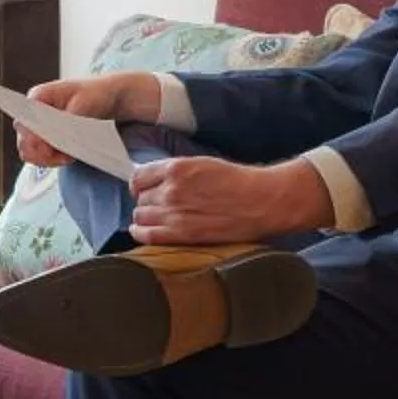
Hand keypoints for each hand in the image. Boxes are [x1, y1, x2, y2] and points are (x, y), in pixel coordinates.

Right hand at [13, 72, 161, 165]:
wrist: (107, 98)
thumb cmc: (96, 94)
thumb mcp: (84, 104)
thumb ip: (65, 120)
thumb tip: (53, 136)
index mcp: (38, 97)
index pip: (24, 121)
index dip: (32, 138)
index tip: (49, 148)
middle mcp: (33, 112)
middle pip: (24, 141)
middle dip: (42, 153)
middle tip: (64, 155)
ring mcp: (37, 126)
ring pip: (30, 152)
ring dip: (48, 159)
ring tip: (68, 156)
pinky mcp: (45, 139)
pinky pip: (40, 157)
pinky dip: (53, 160)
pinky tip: (69, 156)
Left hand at [128, 157, 329, 246]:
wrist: (259, 201)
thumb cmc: (236, 181)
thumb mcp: (202, 164)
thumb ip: (176, 172)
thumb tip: (154, 179)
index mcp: (176, 168)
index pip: (138, 176)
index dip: (140, 184)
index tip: (145, 189)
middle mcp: (171, 189)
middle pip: (140, 198)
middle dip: (147, 201)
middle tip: (158, 206)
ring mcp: (174, 213)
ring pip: (140, 216)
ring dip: (145, 217)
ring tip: (156, 219)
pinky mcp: (182, 234)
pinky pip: (148, 234)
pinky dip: (140, 233)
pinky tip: (141, 231)